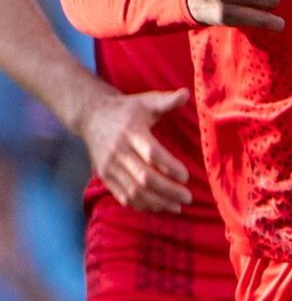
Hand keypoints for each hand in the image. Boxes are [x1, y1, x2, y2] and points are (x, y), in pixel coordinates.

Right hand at [76, 86, 191, 213]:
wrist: (93, 117)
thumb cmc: (128, 109)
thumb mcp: (147, 100)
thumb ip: (167, 100)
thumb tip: (186, 93)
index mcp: (132, 132)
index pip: (151, 154)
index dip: (169, 166)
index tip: (186, 176)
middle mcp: (119, 152)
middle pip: (144, 177)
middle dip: (167, 190)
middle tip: (188, 197)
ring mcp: (110, 167)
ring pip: (133, 191)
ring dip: (156, 202)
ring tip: (177, 206)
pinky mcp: (105, 177)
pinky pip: (123, 196)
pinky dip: (141, 205)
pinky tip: (158, 207)